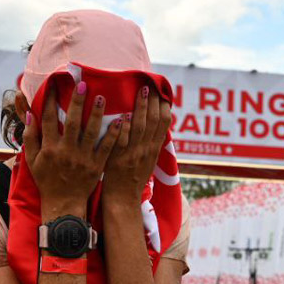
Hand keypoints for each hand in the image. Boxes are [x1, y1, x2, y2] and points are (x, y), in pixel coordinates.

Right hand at [22, 84, 118, 213]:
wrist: (63, 203)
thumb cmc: (47, 180)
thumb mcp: (32, 161)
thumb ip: (30, 138)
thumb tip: (29, 115)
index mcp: (49, 148)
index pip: (48, 119)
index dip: (49, 100)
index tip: (53, 83)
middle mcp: (66, 151)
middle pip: (71, 122)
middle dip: (76, 103)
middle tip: (83, 85)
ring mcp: (83, 158)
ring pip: (91, 132)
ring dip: (97, 114)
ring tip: (102, 97)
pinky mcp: (96, 166)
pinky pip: (106, 148)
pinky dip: (114, 135)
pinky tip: (121, 120)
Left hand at [102, 84, 172, 206]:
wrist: (123, 199)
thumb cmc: (132, 179)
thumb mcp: (147, 161)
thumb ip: (150, 143)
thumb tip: (153, 126)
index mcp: (154, 149)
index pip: (164, 124)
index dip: (164, 107)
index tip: (162, 93)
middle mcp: (146, 149)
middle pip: (154, 121)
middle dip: (154, 101)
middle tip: (151, 84)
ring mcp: (133, 154)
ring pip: (141, 127)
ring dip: (141, 107)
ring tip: (141, 91)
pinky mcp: (119, 159)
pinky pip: (123, 141)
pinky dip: (125, 127)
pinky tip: (124, 114)